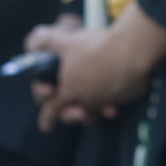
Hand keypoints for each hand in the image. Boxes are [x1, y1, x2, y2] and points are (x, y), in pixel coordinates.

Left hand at [25, 6, 165, 130]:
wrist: (133, 48)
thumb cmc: (97, 47)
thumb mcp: (66, 40)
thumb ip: (46, 41)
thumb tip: (33, 43)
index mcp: (68, 91)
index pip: (51, 111)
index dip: (47, 119)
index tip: (46, 126)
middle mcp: (86, 100)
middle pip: (73, 114)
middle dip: (71, 114)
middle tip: (75, 108)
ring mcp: (107, 99)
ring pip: (95, 110)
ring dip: (94, 108)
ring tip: (96, 100)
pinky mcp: (125, 96)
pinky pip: (116, 101)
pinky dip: (114, 98)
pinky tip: (116, 89)